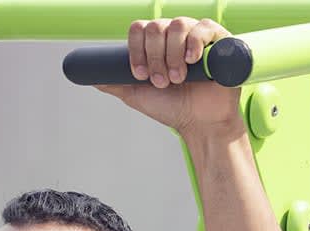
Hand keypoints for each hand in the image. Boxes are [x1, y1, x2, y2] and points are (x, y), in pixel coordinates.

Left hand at [94, 18, 243, 140]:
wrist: (201, 125)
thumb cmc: (173, 108)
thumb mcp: (137, 95)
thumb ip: (115, 83)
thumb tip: (89, 76)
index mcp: (156, 43)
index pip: (139, 29)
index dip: (136, 50)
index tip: (140, 75)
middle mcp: (176, 34)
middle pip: (156, 26)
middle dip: (154, 57)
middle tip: (161, 82)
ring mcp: (198, 36)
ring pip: (178, 25)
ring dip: (173, 54)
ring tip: (178, 78)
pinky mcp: (220, 42)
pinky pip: (205, 27)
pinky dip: (195, 42)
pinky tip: (192, 60)